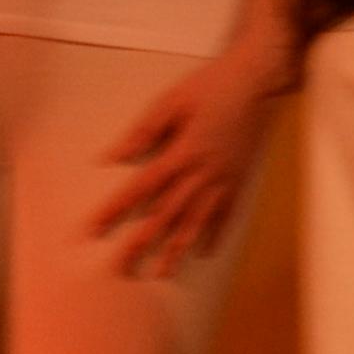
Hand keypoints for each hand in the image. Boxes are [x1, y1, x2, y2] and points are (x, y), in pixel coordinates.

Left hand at [94, 36, 286, 277]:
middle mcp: (203, 173)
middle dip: (143, 243)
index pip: (141, 189)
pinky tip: (204, 252)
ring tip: (162, 273)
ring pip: (197, 222)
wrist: (257, 81)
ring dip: (178, 249)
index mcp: (182, 153)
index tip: (95, 231)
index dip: (117, 211)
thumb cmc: (211, 85)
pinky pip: (227, 214)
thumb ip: (144, 131)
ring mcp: (225, 179)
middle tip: (123, 268)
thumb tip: (113, 157)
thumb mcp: (170, 101)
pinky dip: (215, 234)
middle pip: (167, 215)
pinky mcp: (241, 179)